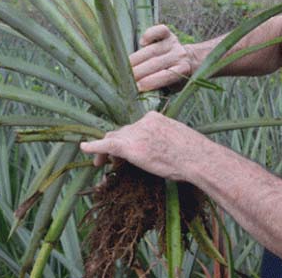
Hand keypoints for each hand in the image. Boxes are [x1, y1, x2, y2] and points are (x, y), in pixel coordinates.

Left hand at [80, 111, 205, 181]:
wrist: (197, 158)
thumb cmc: (194, 154)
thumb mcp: (179, 139)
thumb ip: (165, 138)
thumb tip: (162, 148)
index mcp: (155, 118)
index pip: (134, 126)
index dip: (127, 138)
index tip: (126, 149)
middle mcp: (142, 122)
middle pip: (122, 132)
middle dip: (115, 144)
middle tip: (112, 161)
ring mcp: (135, 133)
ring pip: (113, 139)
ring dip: (107, 151)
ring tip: (102, 164)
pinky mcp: (129, 147)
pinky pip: (106, 146)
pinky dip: (93, 147)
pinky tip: (84, 148)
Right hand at [129, 24, 196, 91]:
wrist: (191, 61)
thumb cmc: (176, 78)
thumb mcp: (172, 87)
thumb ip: (159, 87)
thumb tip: (137, 90)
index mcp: (183, 71)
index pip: (165, 76)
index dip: (150, 82)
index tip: (136, 88)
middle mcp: (179, 56)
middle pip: (155, 63)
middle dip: (137, 72)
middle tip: (124, 78)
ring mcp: (174, 43)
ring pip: (152, 50)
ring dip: (135, 60)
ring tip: (124, 67)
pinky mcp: (169, 34)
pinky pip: (159, 31)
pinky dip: (149, 34)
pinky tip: (141, 43)